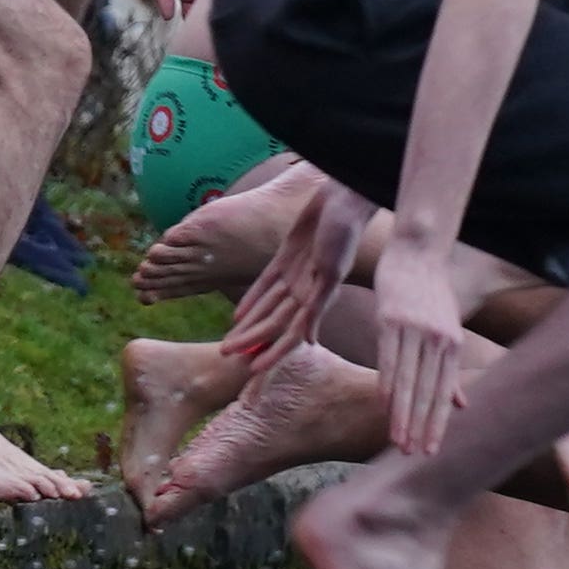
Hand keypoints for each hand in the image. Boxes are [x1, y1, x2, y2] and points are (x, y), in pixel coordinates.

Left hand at [223, 177, 369, 374]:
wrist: (341, 199)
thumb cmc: (343, 235)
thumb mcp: (332, 274)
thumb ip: (319, 306)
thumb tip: (309, 340)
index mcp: (318, 298)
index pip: (292, 334)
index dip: (273, 352)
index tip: (253, 370)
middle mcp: (305, 292)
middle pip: (273, 323)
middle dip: (251, 340)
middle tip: (226, 354)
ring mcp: (294, 275)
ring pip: (266, 308)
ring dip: (247, 325)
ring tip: (228, 341)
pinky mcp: (285, 258)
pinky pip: (264, 285)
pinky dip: (251, 300)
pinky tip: (237, 314)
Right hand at [366, 230, 467, 454]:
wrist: (417, 252)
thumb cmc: (431, 294)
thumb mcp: (448, 329)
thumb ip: (450, 369)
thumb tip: (461, 406)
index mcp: (452, 344)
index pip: (443, 393)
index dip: (436, 423)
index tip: (429, 450)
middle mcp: (437, 339)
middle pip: (427, 391)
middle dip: (419, 426)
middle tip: (412, 455)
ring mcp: (414, 329)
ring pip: (408, 380)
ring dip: (401, 413)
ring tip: (397, 440)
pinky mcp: (391, 318)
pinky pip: (388, 357)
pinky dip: (387, 383)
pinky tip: (383, 405)